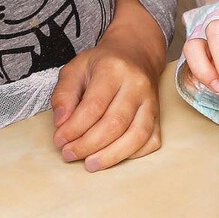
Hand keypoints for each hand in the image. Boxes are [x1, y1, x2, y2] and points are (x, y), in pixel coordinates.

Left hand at [51, 0, 165, 171]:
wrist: (136, 53)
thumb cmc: (102, 64)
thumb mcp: (76, 68)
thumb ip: (63, 94)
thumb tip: (61, 123)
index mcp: (113, 70)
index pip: (94, 106)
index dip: (74, 128)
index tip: (59, 140)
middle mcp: (136, 85)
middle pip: (115, 123)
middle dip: (88, 145)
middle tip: (69, 154)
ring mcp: (151, 101)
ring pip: (137, 135)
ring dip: (111, 156)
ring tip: (90, 164)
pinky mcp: (159, 115)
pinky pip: (151, 140)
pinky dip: (133, 154)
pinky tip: (113, 157)